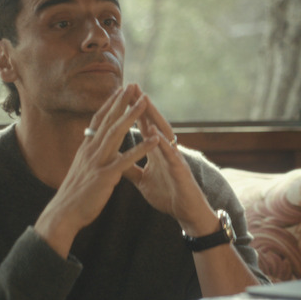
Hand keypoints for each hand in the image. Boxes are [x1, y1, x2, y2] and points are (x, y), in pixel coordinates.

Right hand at [34, 85, 158, 255]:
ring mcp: (97, 162)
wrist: (63, 214)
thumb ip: (88, 157)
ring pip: (116, 134)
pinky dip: (142, 148)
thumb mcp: (80, 170)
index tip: (119, 90)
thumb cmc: (73, 195)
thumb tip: (90, 147)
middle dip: (120, 102)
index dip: (109, 105)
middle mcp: (90, 151)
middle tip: (132, 85)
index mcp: (85, 149)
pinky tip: (155, 139)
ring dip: (131, 116)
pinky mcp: (105, 176)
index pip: (98, 121)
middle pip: (107, 121)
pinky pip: (126, 160)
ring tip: (144, 102)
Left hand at [123, 93, 218, 233]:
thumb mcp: (143, 181)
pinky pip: (171, 154)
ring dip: (154, 117)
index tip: (122, 94)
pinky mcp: (180, 170)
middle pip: (153, 123)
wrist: (186, 213)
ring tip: (144, 101)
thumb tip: (114, 160)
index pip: (144, 126)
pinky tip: (154, 132)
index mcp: (156, 151)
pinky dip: (162, 142)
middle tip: (132, 86)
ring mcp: (174, 158)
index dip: (133, 111)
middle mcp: (166, 150)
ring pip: (164, 133)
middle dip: (143, 105)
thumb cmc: (168, 195)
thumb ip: (130, 168)